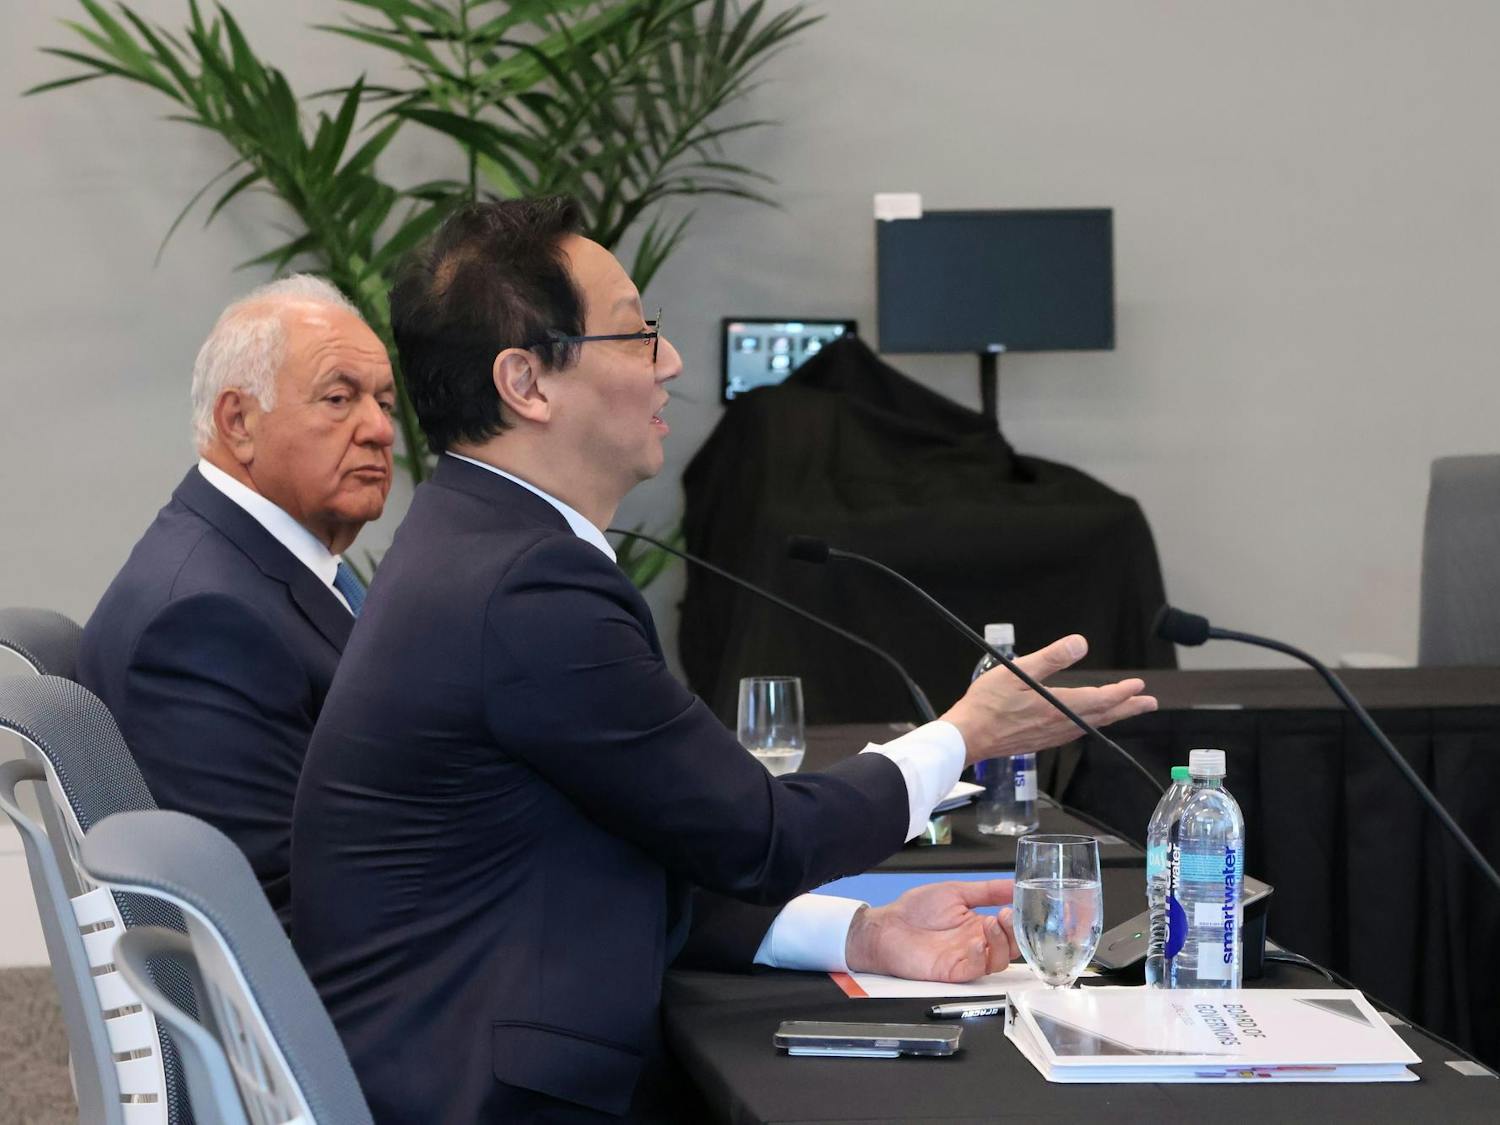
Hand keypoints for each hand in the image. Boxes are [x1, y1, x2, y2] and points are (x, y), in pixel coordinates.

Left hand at [844, 880, 1020, 982]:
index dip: (1021, 921)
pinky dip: (980, 957)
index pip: (1011, 929)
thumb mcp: (956, 892)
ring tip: (992, 923)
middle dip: (1015, 932)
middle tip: (1007, 915)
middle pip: (1011, 947)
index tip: (1019, 906)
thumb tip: (1015, 882)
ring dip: (1001, 942)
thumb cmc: (916, 910)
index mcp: (980, 925)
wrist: (887, 926)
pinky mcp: (953, 971)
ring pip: (998, 961)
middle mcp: (977, 944)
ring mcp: (966, 959)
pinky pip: (975, 970)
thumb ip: (987, 890)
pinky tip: (977, 941)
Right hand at [940, 634, 1156, 765]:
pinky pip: (1077, 731)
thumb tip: (1079, 643)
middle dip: (1128, 708)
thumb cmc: (987, 704)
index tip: (1139, 685)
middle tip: (1149, 703)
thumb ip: (1051, 658)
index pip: (1101, 699)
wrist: (968, 737)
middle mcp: (1061, 725)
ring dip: (1112, 716)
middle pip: (1103, 716)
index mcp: (1058, 707)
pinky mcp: (1042, 741)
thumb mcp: (1017, 671)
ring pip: (1092, 725)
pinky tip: (1089, 720)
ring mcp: (1052, 735)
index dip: (1122, 692)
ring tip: (1125, 710)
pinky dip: (1092, 723)